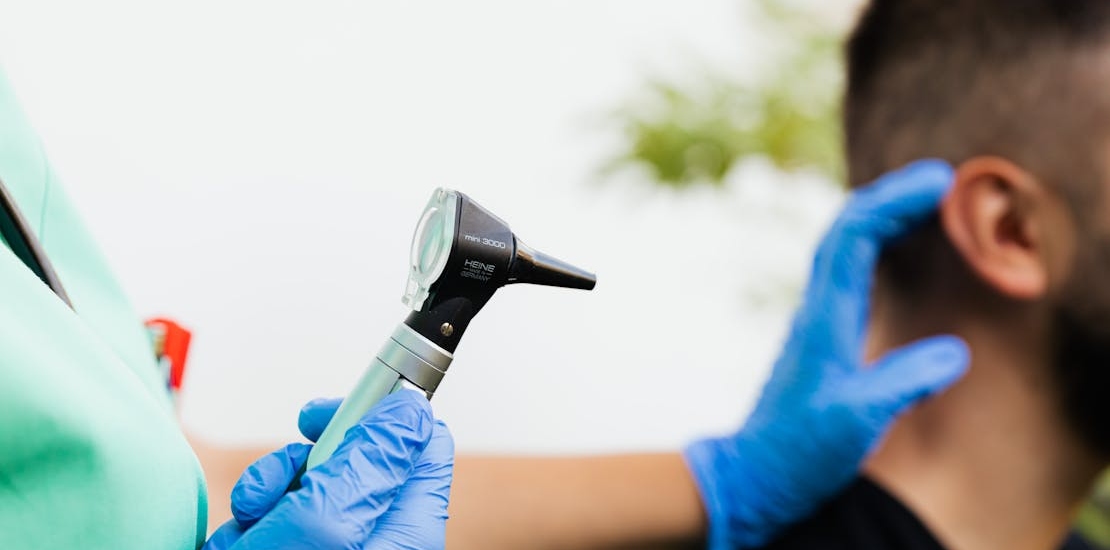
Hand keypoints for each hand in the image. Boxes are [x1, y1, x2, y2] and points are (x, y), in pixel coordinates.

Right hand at [203, 391, 453, 549]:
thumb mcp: (325, 526)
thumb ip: (370, 463)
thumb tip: (409, 409)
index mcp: (407, 532)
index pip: (421, 446)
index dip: (379, 415)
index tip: (331, 413)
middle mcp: (376, 543)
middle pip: (355, 461)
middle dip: (303, 463)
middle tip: (282, 483)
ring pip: (304, 490)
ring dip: (265, 500)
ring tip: (251, 533)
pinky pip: (274, 525)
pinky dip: (248, 533)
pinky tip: (238, 549)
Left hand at [683, 160, 969, 548]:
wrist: (754, 475)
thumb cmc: (799, 452)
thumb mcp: (857, 421)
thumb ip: (903, 384)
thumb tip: (955, 351)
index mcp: (825, 319)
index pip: (853, 238)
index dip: (894, 201)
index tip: (939, 183)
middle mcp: (817, 310)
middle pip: (846, 231)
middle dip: (891, 196)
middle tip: (942, 180)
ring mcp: (817, 321)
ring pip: (844, 248)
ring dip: (882, 216)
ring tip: (928, 201)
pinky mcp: (822, 337)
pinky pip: (847, 272)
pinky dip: (875, 247)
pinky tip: (897, 251)